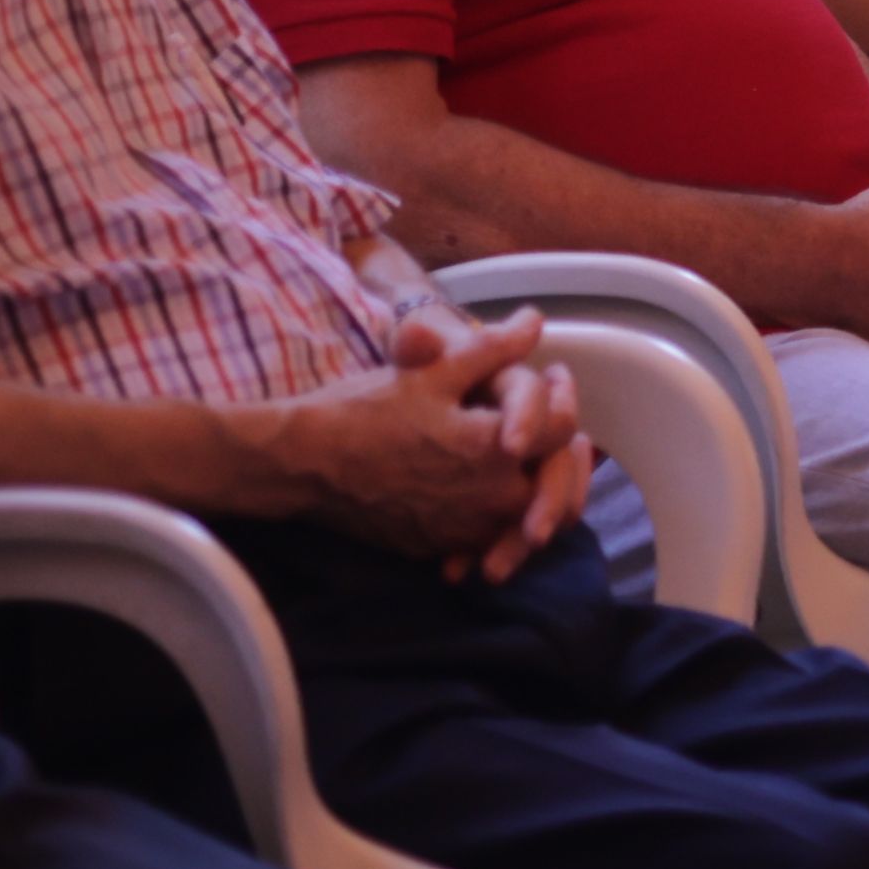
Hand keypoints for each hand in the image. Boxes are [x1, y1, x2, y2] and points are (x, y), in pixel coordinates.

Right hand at [270, 306, 592, 579]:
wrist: (305, 464)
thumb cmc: (366, 411)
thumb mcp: (431, 372)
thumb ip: (492, 350)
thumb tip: (534, 321)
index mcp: (494, 449)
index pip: (562, 429)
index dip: (563, 396)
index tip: (554, 375)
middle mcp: (488, 498)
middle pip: (553, 478)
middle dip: (560, 449)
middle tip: (551, 421)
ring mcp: (465, 530)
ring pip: (525, 514)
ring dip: (534, 486)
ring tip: (525, 453)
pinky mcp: (440, 547)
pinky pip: (488, 537)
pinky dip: (498, 517)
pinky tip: (488, 490)